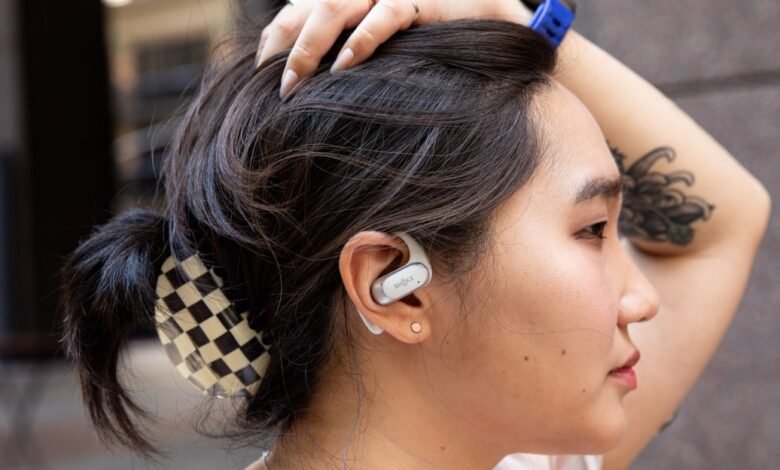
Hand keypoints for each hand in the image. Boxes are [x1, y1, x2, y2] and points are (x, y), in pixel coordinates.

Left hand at [255, 0, 534, 98]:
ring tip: (295, 84)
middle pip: (309, 7)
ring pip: (333, 7)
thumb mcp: (386, 33)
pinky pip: (383, 16)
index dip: (275, 37)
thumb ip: (351, 43)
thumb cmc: (432, 28)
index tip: (261, 72)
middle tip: (276, 87)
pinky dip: (360, 42)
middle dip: (285, 48)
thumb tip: (313, 81)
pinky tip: (344, 68)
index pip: (298, 6)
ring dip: (310, 49)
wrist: (491, 11)